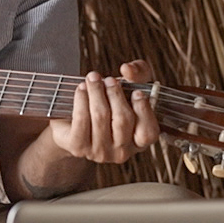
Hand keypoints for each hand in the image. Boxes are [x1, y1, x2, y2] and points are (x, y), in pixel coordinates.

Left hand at [46, 60, 161, 163]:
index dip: (143, 110)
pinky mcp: (78, 147)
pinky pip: (81, 119)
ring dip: (96, 92)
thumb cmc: (110, 102)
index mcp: (139, 141)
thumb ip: (138, 73)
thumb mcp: (130, 86)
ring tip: (93, 78)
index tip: (136, 92)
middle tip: (109, 79)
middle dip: (115, 94)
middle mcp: (122, 152)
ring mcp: (100, 152)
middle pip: (122, 120)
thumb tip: (128, 69)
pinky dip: (81, 99)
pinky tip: (81, 89)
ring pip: (100, 117)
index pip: (148, 132)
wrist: (75, 121)